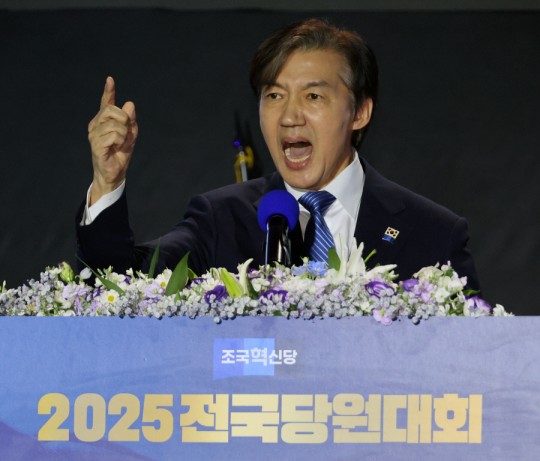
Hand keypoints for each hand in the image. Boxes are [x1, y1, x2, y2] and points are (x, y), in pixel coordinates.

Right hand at [87, 76, 137, 204]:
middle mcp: (95, 125)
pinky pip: (114, 135)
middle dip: (124, 120)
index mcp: (103, 120)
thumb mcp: (131, 134)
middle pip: (112, 110)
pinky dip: (120, 141)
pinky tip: (116, 148)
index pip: (105, 102)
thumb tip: (129, 104)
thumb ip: (131, 120)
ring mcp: (94, 134)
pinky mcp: (96, 145)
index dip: (108, 91)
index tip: (110, 79)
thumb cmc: (120, 153)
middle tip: (125, 134)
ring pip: (115, 124)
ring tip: (119, 144)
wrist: (115, 172)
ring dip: (124, 134)